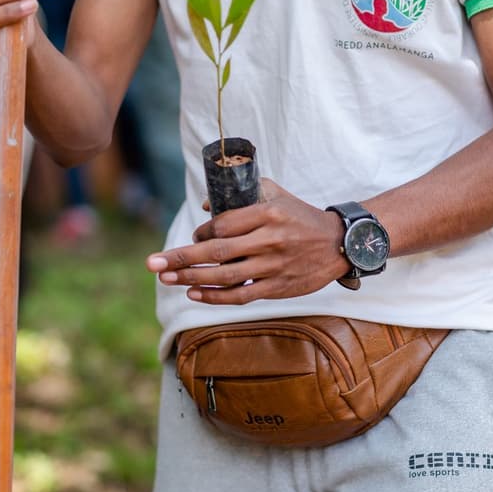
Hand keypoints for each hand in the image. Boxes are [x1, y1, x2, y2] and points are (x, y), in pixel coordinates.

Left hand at [146, 179, 350, 304]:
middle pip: (217, 252)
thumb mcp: (276, 195)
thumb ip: (242, 195)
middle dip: (181, 258)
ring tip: (166, 279)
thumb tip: (205, 205)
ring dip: (191, 278)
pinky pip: (241, 295)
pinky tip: (194, 293)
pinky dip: (215, 296)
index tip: (194, 238)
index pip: (223, 225)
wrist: (339, 243)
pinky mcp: (278, 287)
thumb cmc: (301, 216)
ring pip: (225, 276)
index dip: (202, 233)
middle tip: (153, 263)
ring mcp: (274, 266)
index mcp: (268, 214)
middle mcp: (270, 240)